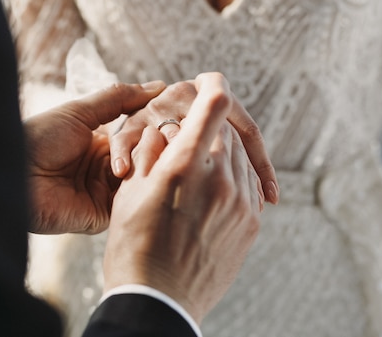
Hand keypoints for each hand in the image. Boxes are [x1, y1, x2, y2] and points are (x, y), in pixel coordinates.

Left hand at [24, 81, 165, 233]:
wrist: (13, 171)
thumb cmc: (40, 137)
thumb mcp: (81, 111)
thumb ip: (119, 99)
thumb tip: (158, 86)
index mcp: (101, 146)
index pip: (140, 138)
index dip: (156, 128)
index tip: (176, 116)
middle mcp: (104, 171)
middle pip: (144, 159)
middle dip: (157, 146)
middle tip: (173, 135)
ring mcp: (103, 194)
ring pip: (141, 180)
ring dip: (149, 164)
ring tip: (160, 150)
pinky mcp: (101, 216)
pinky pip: (129, 203)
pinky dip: (139, 187)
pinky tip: (145, 171)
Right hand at [103, 73, 261, 323]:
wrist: (159, 301)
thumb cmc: (133, 246)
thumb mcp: (131, 192)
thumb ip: (152, 152)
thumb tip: (169, 130)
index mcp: (184, 166)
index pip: (214, 106)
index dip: (213, 85)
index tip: (208, 80)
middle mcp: (220, 179)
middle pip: (226, 133)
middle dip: (209, 129)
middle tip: (191, 140)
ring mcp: (240, 203)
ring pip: (241, 158)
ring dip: (223, 154)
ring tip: (199, 172)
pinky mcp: (251, 224)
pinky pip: (250, 185)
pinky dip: (235, 178)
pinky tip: (215, 191)